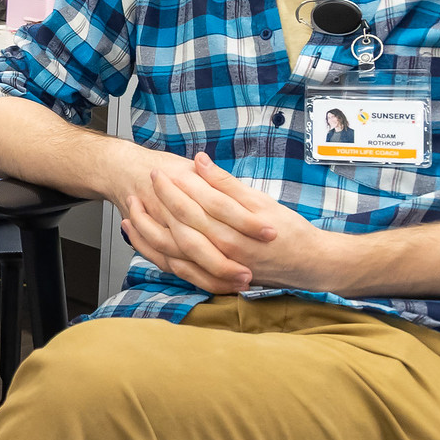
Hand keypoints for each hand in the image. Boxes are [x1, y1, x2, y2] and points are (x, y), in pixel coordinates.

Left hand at [121, 153, 336, 294]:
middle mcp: (221, 250)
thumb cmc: (288, 231)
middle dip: (156, 203)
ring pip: (171, 251)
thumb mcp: (261, 202)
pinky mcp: (213, 278)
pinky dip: (156, 254)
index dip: (173, 186)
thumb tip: (200, 161)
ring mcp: (216, 267)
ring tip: (131, 210)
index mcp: (233, 229)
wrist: (308, 266)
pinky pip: (177, 269)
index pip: (194, 204)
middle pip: (178, 224)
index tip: (158, 172)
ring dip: (146, 230)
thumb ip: (227, 183)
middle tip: (143, 184)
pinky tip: (143, 240)